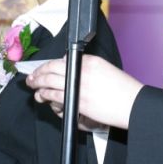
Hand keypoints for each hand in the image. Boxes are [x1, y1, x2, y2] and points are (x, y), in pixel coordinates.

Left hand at [26, 54, 142, 129]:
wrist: (132, 103)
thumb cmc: (122, 88)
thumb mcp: (104, 68)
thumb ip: (86, 64)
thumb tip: (67, 63)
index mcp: (89, 61)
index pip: (60, 60)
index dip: (46, 65)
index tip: (41, 68)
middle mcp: (81, 71)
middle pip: (51, 71)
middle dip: (37, 75)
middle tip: (30, 78)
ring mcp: (78, 87)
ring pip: (49, 84)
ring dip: (38, 86)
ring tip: (34, 88)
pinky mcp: (77, 102)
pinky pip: (56, 98)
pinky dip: (47, 97)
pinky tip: (44, 97)